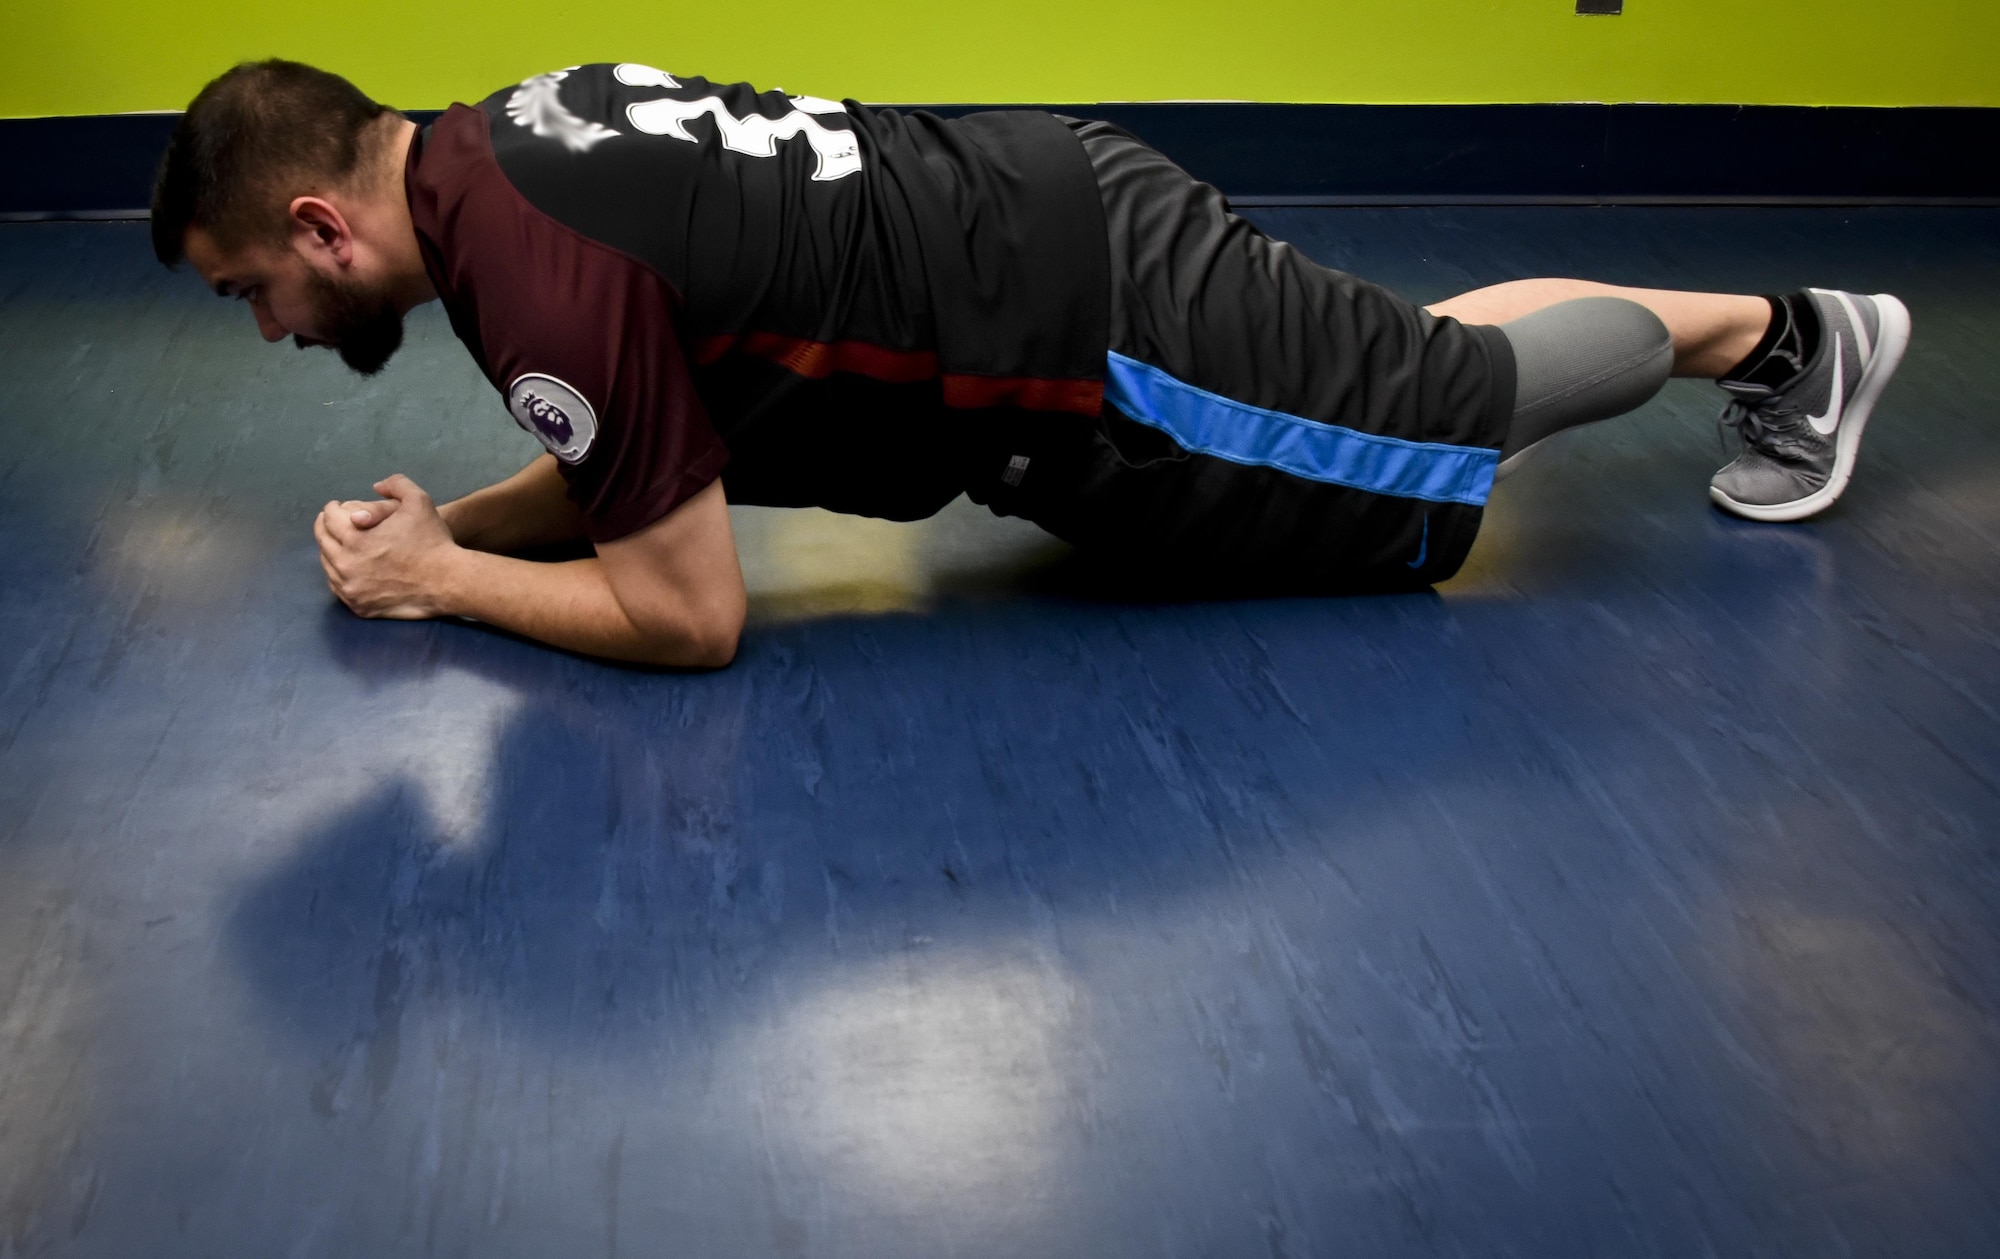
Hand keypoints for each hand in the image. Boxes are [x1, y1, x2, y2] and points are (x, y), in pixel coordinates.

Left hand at [314, 475, 458, 618]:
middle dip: (326, 528)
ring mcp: (350, 588)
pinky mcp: (359, 606)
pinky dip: (338, 573)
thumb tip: (376, 486)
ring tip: (340, 543)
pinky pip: (337, 587)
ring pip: (327, 565)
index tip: (337, 507)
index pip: (329, 519)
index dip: (332, 508)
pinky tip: (347, 566)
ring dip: (330, 550)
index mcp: (354, 537)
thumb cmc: (433, 541)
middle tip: (333, 523)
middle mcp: (345, 564)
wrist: (448, 581)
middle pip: (323, 542)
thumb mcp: (419, 500)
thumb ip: (396, 484)